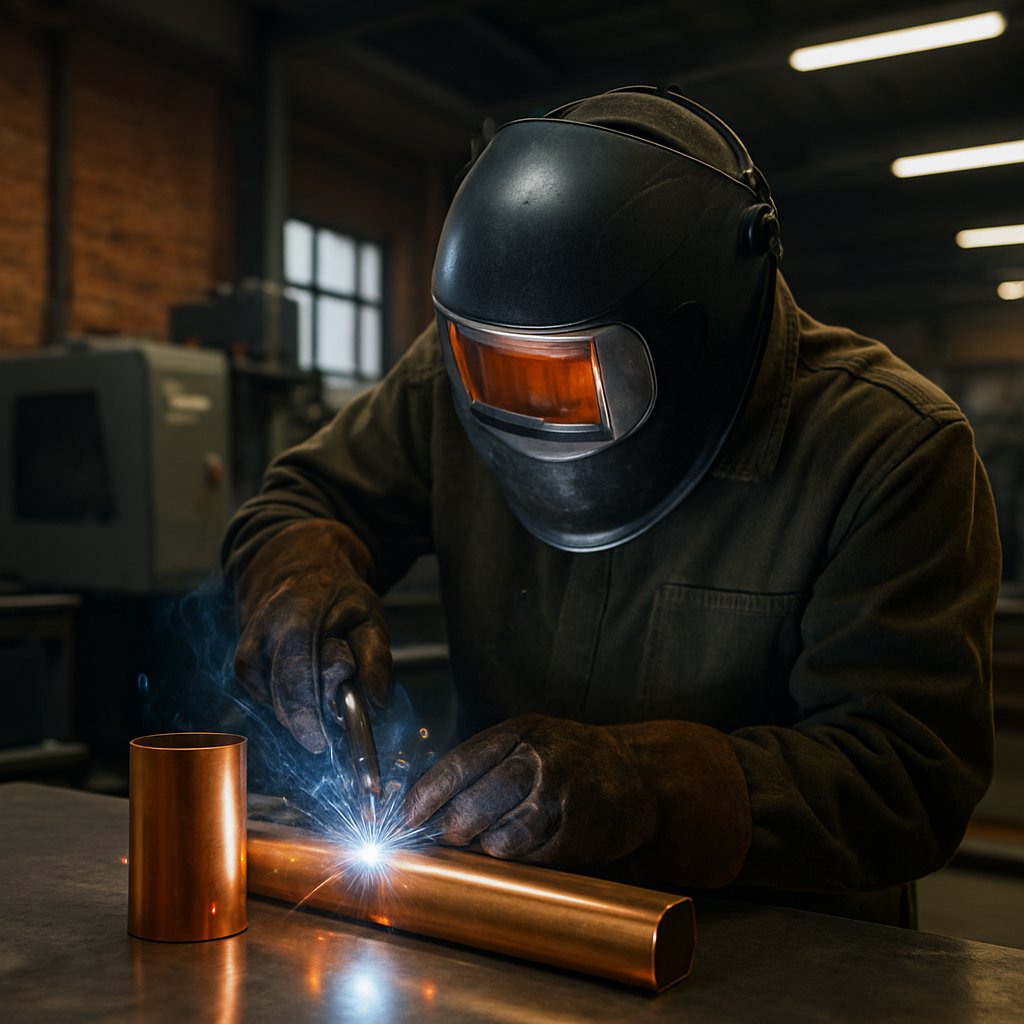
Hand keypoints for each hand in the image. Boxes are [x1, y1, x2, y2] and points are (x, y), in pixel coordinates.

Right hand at [232, 519, 391, 753]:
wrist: (295, 569)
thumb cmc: (338, 596)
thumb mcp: (370, 615)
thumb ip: (377, 658)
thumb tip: (378, 703)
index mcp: (297, 614)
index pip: (296, 673)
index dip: (308, 713)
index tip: (324, 741)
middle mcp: (263, 633)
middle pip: (285, 696)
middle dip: (314, 716)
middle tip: (339, 708)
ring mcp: (248, 650)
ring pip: (277, 704)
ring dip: (307, 707)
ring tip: (325, 674)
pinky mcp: (243, 668)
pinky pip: (271, 702)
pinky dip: (293, 701)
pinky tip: (308, 677)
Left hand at [403, 714, 657, 868]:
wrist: (637, 774)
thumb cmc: (570, 758)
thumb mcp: (528, 740)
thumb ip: (484, 762)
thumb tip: (426, 801)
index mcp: (519, 732)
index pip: (459, 765)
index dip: (428, 796)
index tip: (409, 817)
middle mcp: (538, 759)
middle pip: (473, 807)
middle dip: (452, 829)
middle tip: (450, 836)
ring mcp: (561, 796)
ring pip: (499, 839)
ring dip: (489, 847)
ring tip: (498, 838)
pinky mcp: (579, 831)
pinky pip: (531, 857)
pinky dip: (522, 858)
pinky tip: (532, 843)